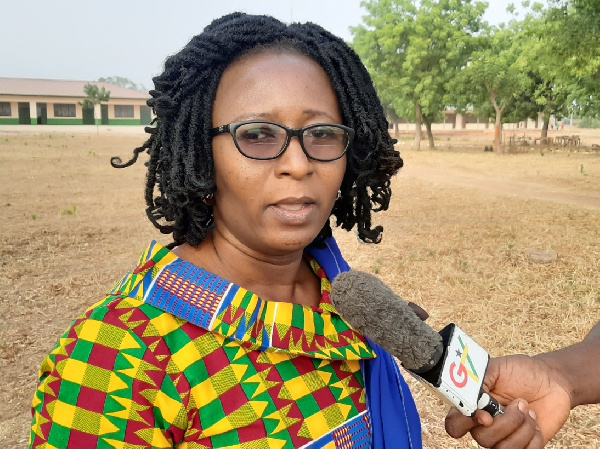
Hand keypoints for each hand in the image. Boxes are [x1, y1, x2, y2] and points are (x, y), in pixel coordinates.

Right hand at [445, 354, 571, 445]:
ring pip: (502, 448)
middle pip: (482, 439)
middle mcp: (485, 425)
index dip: (465, 424)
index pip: (455, 425)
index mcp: (473, 405)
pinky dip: (534, 438)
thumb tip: (470, 401)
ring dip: (522, 429)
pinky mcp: (524, 446)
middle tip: (519, 404)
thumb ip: (477, 382)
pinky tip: (535, 423)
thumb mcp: (496, 369)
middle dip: (505, 423)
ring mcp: (504, 437)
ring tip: (529, 412)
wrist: (552, 380)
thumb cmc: (521, 372)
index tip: (486, 416)